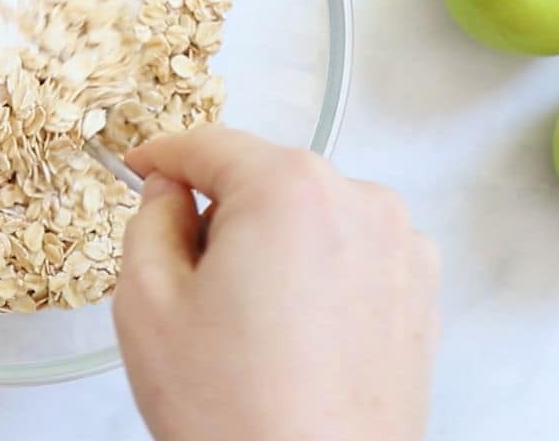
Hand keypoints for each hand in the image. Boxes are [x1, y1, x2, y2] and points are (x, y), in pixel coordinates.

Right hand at [115, 128, 438, 440]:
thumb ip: (148, 220)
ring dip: (268, 245)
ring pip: (305, 216)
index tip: (140, 166)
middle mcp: (359, 203)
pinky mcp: (418, 294)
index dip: (160, 155)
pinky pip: (346, 254)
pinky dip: (311, 275)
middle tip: (187, 283)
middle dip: (219, 213)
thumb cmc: (237, 415)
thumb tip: (168, 192)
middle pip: (262, 178)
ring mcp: (399, 248)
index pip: (209, 144)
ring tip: (244, 326)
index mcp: (289, 189)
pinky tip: (288, 338)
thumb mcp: (147, 302)